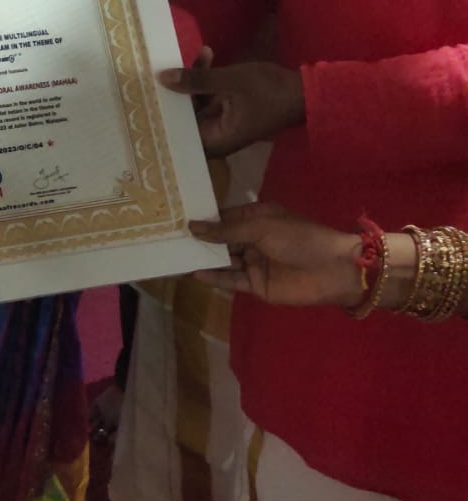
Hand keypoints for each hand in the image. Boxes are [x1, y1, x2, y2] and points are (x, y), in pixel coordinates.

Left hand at [160, 60, 304, 156]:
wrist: (305, 92)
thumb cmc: (270, 91)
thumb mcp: (231, 81)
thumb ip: (196, 80)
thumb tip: (162, 78)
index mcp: (213, 142)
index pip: (176, 132)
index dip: (161, 112)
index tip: (147, 89)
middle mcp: (213, 139)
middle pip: (182, 116)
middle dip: (176, 90)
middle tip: (166, 64)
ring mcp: (220, 125)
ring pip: (194, 104)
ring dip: (194, 79)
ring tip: (201, 55)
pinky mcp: (226, 113)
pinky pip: (207, 98)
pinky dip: (206, 81)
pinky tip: (207, 56)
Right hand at [190, 202, 361, 307]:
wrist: (333, 271)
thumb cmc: (300, 239)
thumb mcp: (262, 227)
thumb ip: (226, 230)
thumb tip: (193, 227)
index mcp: (258, 217)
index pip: (224, 216)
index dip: (204, 218)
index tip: (176, 217)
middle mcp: (254, 238)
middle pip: (221, 239)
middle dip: (199, 240)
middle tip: (168, 238)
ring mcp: (254, 262)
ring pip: (223, 260)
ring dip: (203, 259)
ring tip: (175, 256)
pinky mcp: (256, 285)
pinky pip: (231, 280)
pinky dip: (214, 277)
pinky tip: (195, 273)